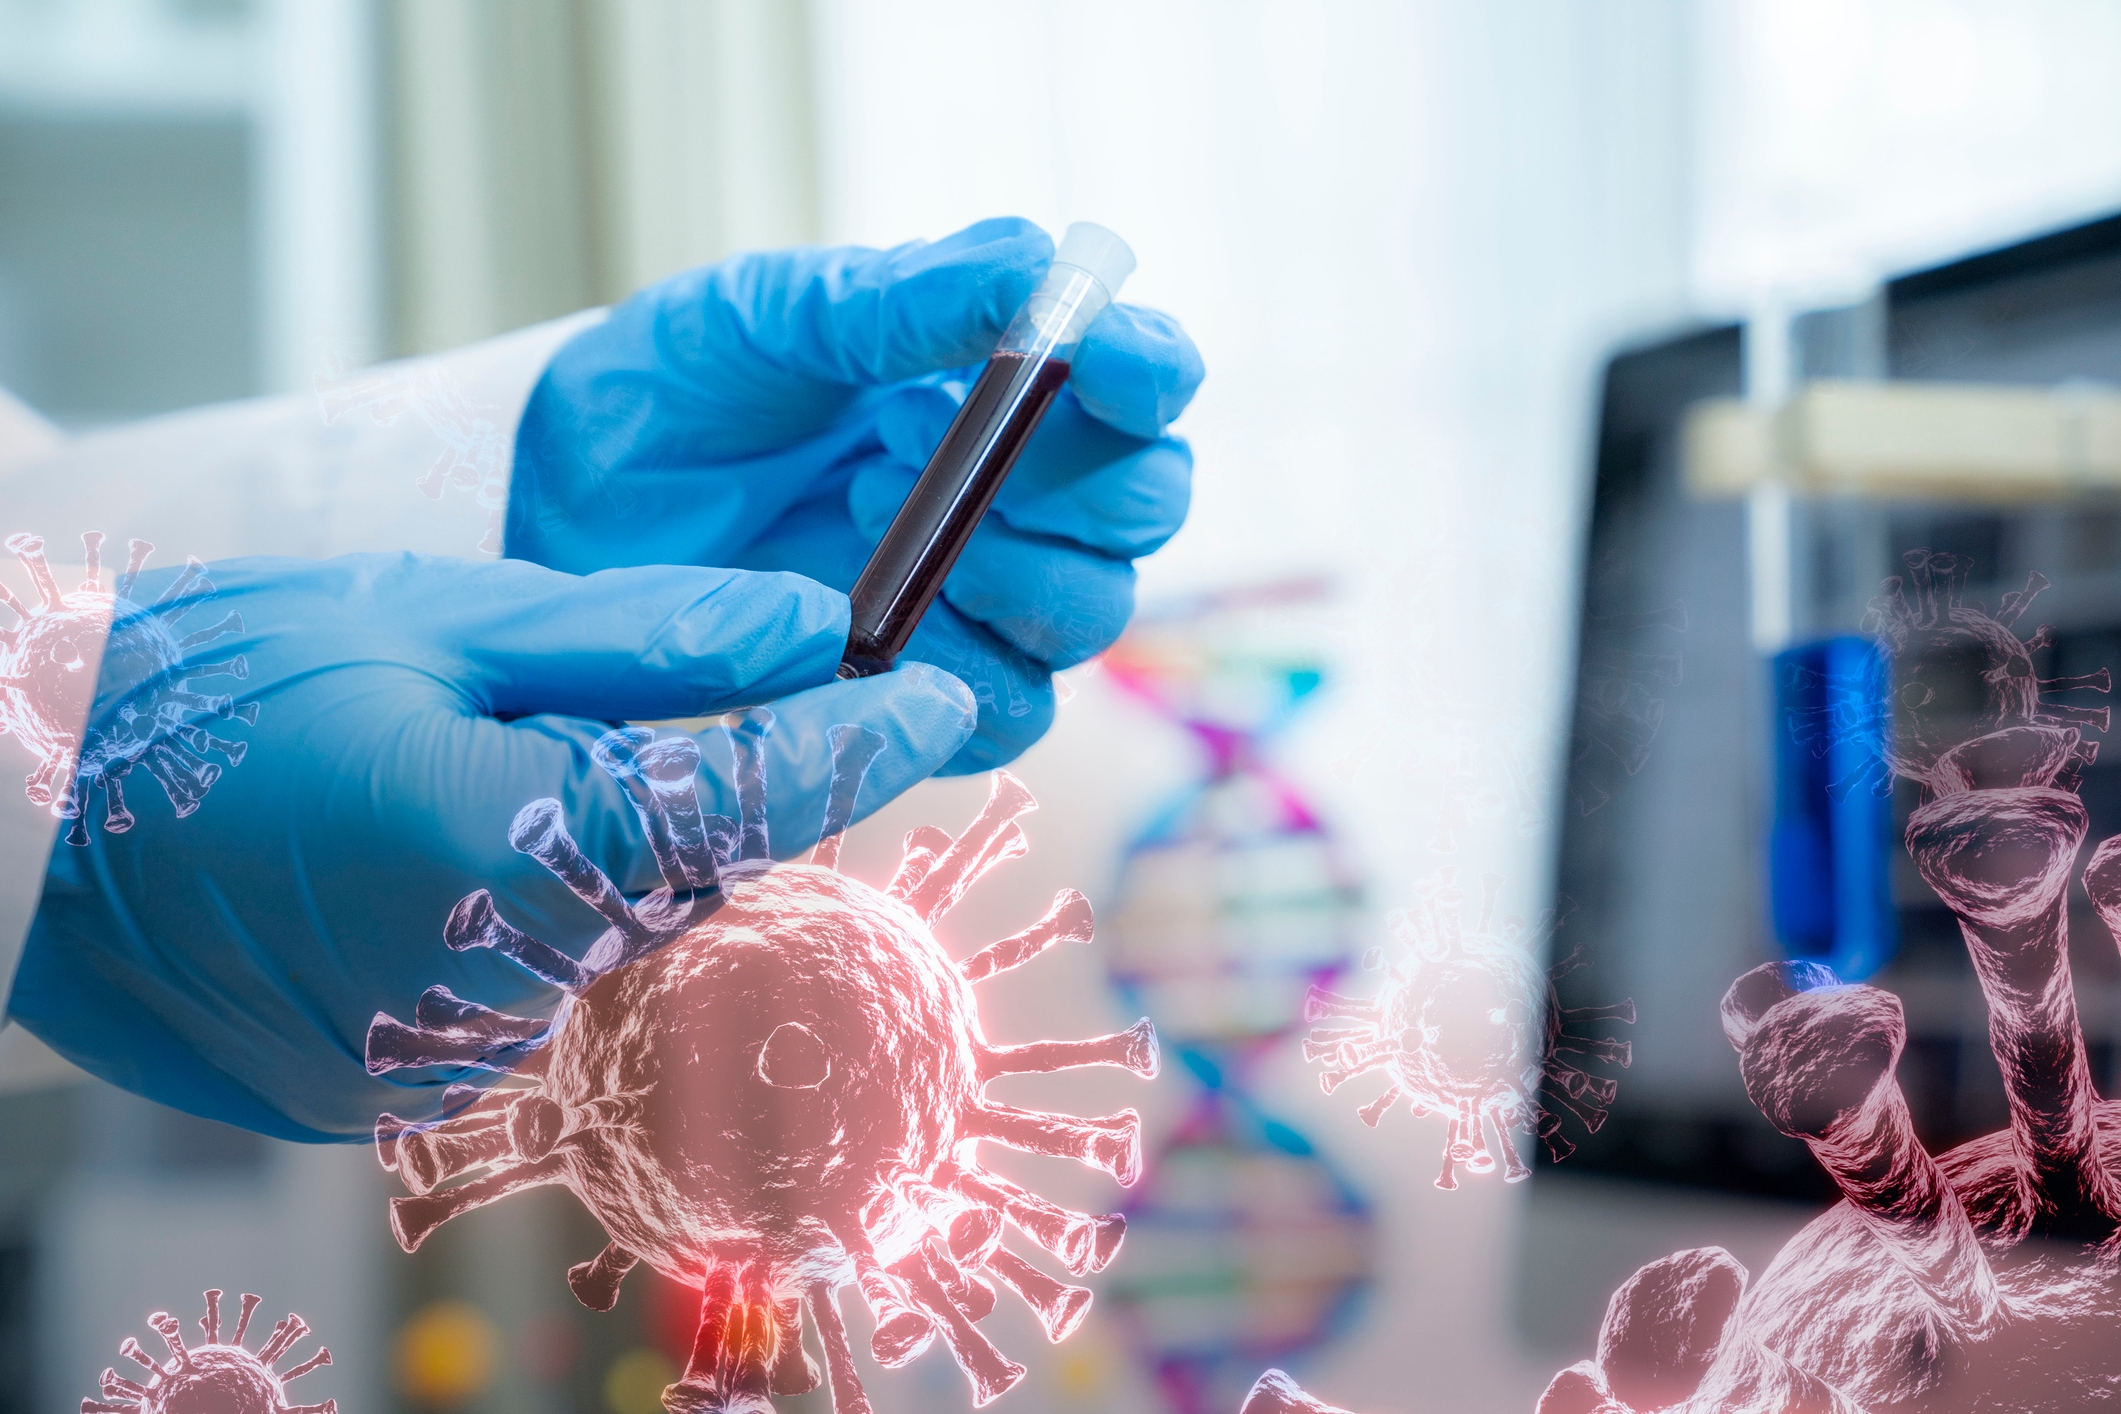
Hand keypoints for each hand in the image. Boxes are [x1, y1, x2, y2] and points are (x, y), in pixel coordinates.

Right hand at [7, 550, 976, 1139]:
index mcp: (508, 850)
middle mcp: (496, 985)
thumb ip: (640, 637)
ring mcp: (445, 1058)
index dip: (862, 743)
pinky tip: (428, 855)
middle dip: (706, 785)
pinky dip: (518, 917)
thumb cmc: (199, 693)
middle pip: (689, 875)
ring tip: (468, 770)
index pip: (750, 801)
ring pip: (607, 935)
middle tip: (660, 702)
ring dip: (596, 853)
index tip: (939, 694)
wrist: (6, 825)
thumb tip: (806, 628)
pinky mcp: (395, 1092)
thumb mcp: (429, 615)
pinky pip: (522, 991)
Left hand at [506, 216, 1203, 770]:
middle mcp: (1024, 492)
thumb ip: (909, 298)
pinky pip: (1009, 715)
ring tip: (864, 511)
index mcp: (1011, 380)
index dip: (1152, 370)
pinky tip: (859, 624)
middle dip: (1077, 485)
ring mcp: (984, 599)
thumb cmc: (689, 385)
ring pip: (1092, 617)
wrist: (574, 498)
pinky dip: (953, 676)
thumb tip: (1038, 268)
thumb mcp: (779, 314)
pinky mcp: (928, 694)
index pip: (1146, 378)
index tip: (1112, 363)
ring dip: (1005, 573)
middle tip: (932, 445)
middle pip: (1145, 506)